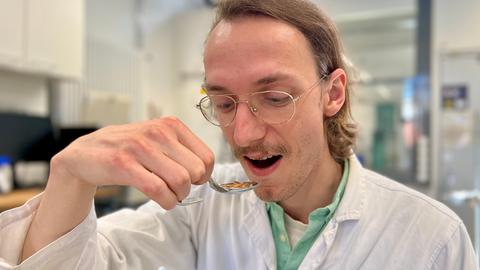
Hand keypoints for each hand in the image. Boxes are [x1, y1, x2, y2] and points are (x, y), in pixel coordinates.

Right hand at [49, 117, 214, 208]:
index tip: (194, 180)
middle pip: (196, 171)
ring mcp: (139, 147)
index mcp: (170, 125)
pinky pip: (158, 190)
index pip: (206, 156)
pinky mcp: (123, 164)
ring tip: (170, 196)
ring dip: (178, 196)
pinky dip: (167, 202)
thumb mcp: (157, 139)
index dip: (204, 175)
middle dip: (191, 187)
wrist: (85, 153)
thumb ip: (181, 150)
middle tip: (179, 190)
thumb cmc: (128, 149)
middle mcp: (157, 132)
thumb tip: (206, 173)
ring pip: (180, 181)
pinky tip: (163, 201)